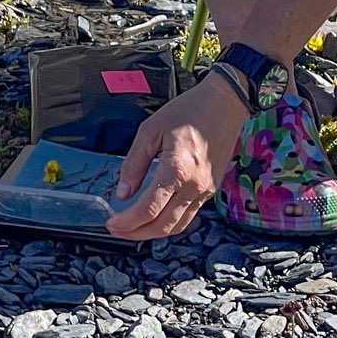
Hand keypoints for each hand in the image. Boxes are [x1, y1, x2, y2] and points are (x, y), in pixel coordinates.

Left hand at [107, 78, 250, 240]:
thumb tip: (123, 193)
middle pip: (162, 225)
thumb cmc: (189, 111)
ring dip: (153, 233)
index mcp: (177, 169)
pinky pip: (188, 215)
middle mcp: (194, 185)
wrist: (225, 104)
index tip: (111, 223)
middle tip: (117, 230)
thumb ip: (134, 164)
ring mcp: (205, 189)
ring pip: (177, 226)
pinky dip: (170, 223)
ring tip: (133, 229)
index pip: (148, 209)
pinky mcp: (211, 188)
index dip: (127, 222)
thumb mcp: (150, 131)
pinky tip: (156, 217)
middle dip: (136, 233)